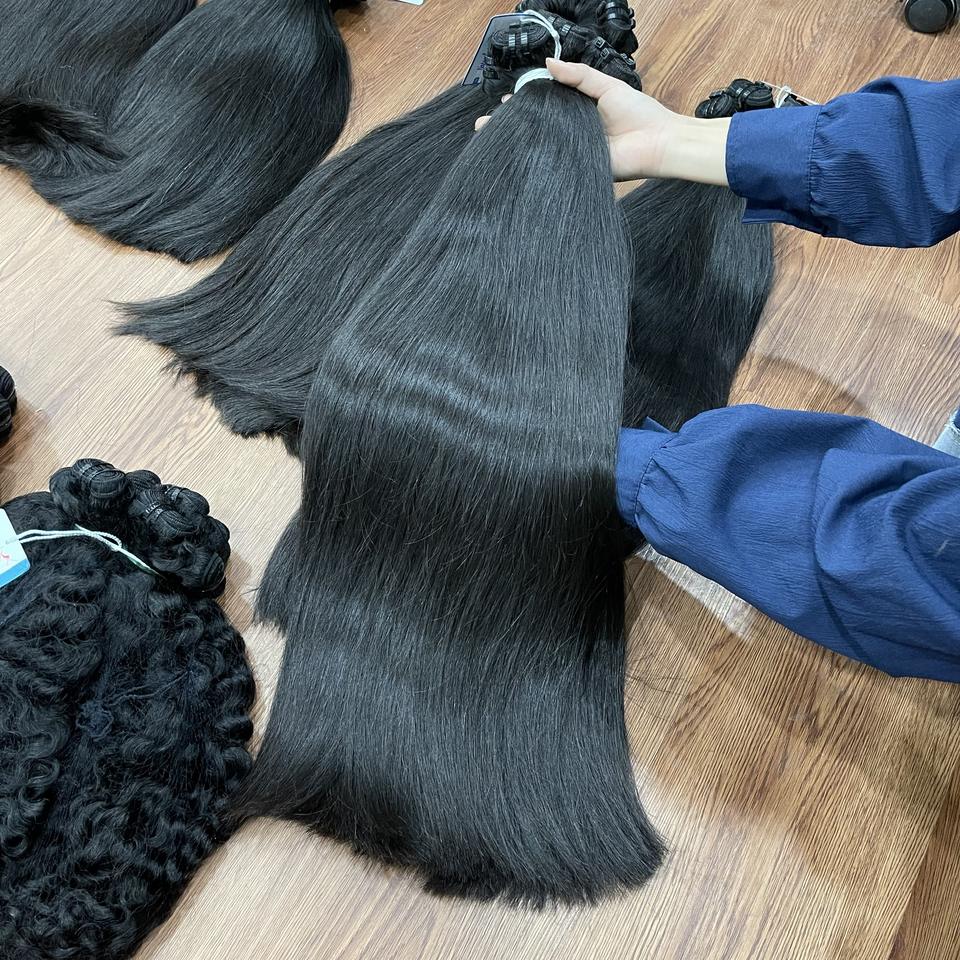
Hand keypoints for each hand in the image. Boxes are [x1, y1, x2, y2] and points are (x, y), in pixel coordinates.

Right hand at [476, 59, 730, 185]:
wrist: (658, 143)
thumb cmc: (639, 114)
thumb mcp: (605, 86)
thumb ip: (578, 76)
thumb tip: (549, 63)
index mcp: (577, 113)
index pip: (543, 109)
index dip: (522, 106)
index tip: (503, 103)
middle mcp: (571, 134)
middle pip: (535, 130)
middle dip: (509, 128)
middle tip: (485, 127)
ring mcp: (573, 153)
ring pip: (540, 148)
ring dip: (516, 146)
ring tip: (492, 142)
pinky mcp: (578, 169)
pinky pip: (555, 165)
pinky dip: (536, 162)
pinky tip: (517, 158)